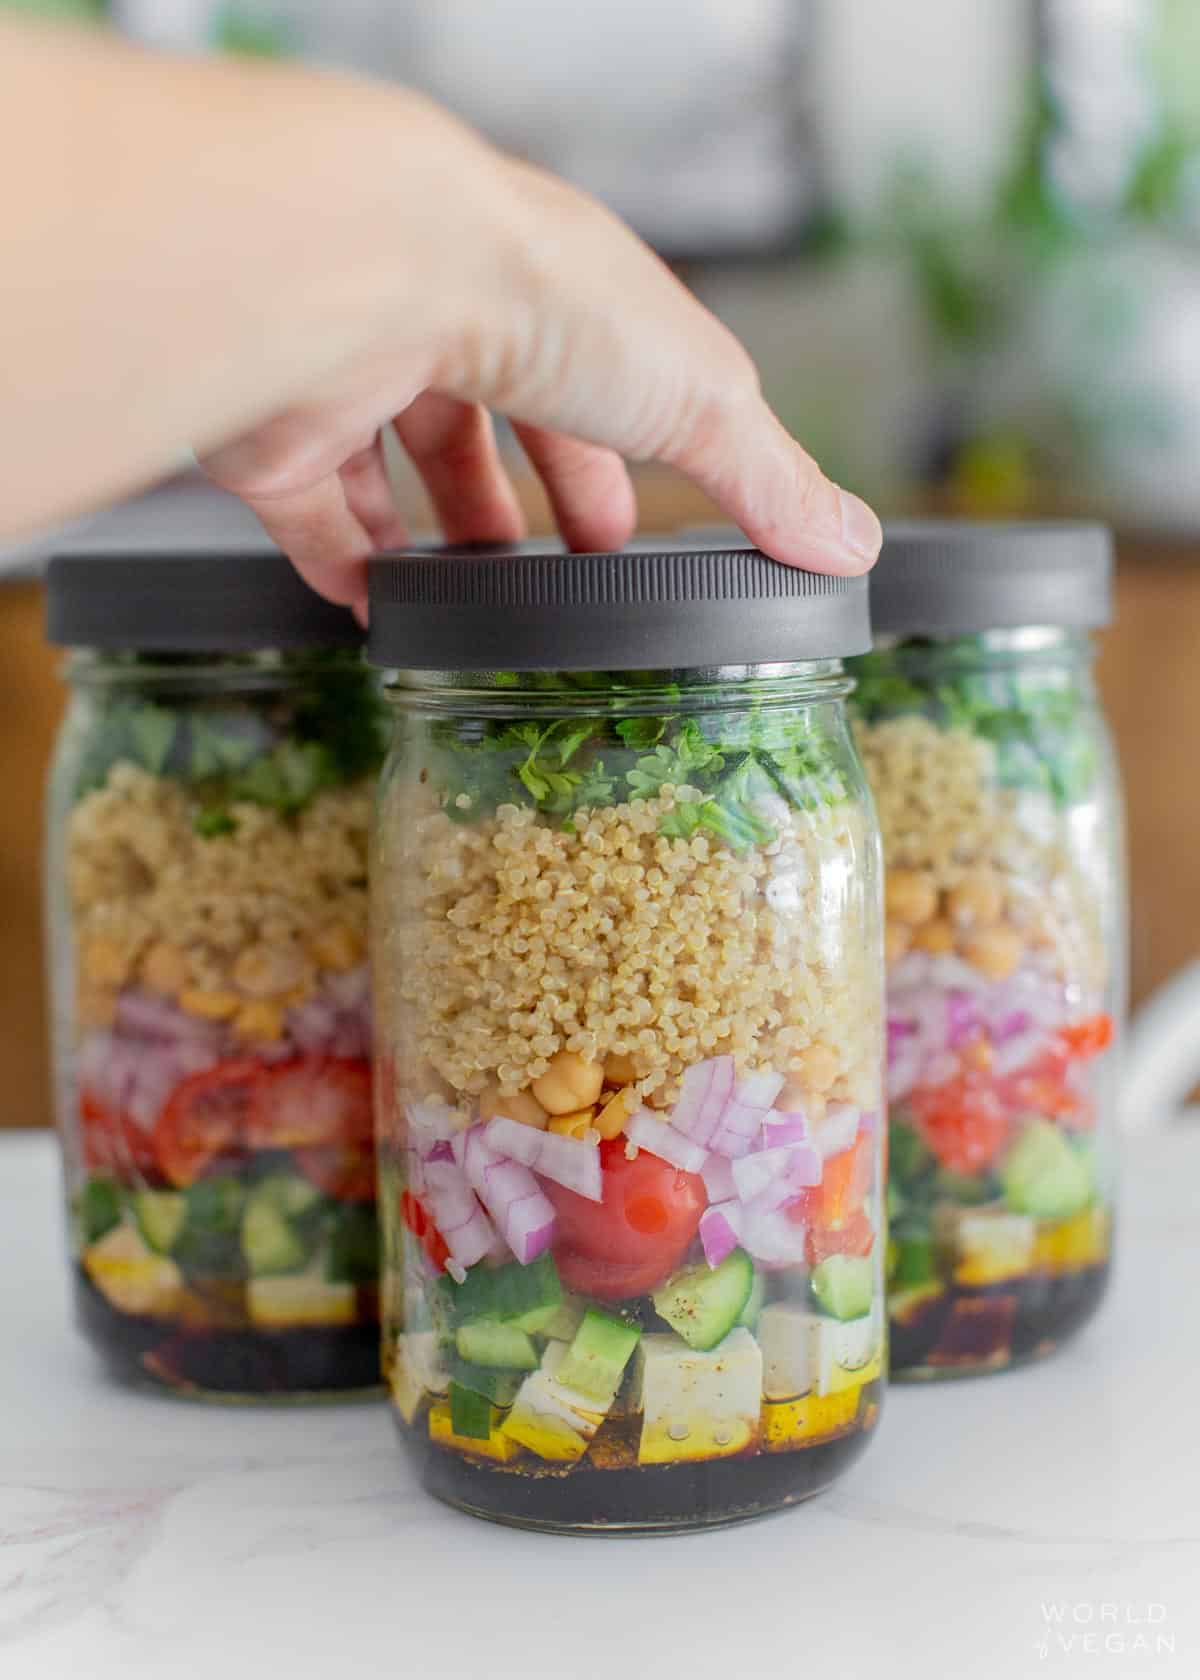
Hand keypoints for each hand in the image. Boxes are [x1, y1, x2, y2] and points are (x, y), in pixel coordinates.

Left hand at [203, 121, 879, 617]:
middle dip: (514, 508)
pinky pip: (305, 507)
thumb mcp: (702, 398)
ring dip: (429, 535)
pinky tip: (370, 610)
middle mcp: (451, 322)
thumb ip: (771, 480)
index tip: (617, 542)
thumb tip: (854, 545)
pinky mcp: (281, 430)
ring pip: (391, 463)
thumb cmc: (544, 300)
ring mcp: (358, 371)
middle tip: (540, 586)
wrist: (373, 270)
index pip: (588, 386)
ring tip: (459, 610)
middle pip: (483, 425)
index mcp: (556, 299)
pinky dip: (339, 560)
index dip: (608, 466)